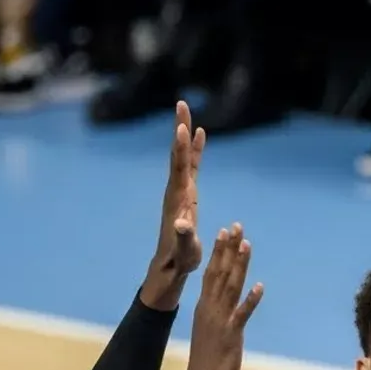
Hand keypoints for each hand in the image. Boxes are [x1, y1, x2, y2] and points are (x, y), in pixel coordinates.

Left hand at [141, 101, 206, 309]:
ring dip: (185, 134)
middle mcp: (176, 189)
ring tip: (187, 111)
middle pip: (178, 154)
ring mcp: (180, 190)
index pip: (179, 168)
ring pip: (183, 156)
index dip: (181, 148)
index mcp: (177, 199)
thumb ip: (183, 236)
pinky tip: (199, 135)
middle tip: (181, 104)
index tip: (182, 127)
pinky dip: (194, 150)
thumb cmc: (180, 259)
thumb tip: (182, 223)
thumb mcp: (184, 250)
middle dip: (180, 129)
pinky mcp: (187, 194)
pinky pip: (191, 166)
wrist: (171, 265)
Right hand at [180, 225, 263, 369]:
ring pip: (231, 287)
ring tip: (246, 244)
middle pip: (220, 273)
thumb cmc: (207, 361)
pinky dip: (251, 300)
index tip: (225, 231)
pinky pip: (241, 315)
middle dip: (228, 249)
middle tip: (236, 226)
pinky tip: (259, 286)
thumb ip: (217, 314)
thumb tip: (224, 302)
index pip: (211, 272)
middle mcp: (210, 309)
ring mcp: (220, 321)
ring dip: (239, 265)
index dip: (219, 251)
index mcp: (205, 307)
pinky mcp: (230, 335)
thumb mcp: (210, 331)